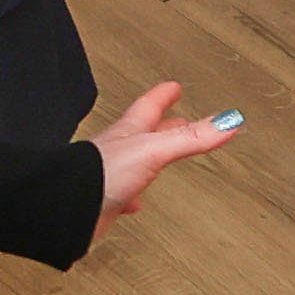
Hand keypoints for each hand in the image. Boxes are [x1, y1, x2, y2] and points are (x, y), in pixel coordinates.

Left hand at [85, 81, 238, 227]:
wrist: (67, 208)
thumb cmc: (99, 174)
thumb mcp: (152, 150)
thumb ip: (190, 138)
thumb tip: (228, 121)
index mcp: (129, 133)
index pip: (149, 106)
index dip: (163, 95)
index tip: (173, 86)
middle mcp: (117, 150)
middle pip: (144, 131)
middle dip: (163, 123)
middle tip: (177, 118)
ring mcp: (110, 175)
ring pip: (135, 161)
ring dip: (151, 156)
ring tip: (161, 156)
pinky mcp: (105, 200)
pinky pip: (123, 194)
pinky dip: (134, 195)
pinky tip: (135, 203)